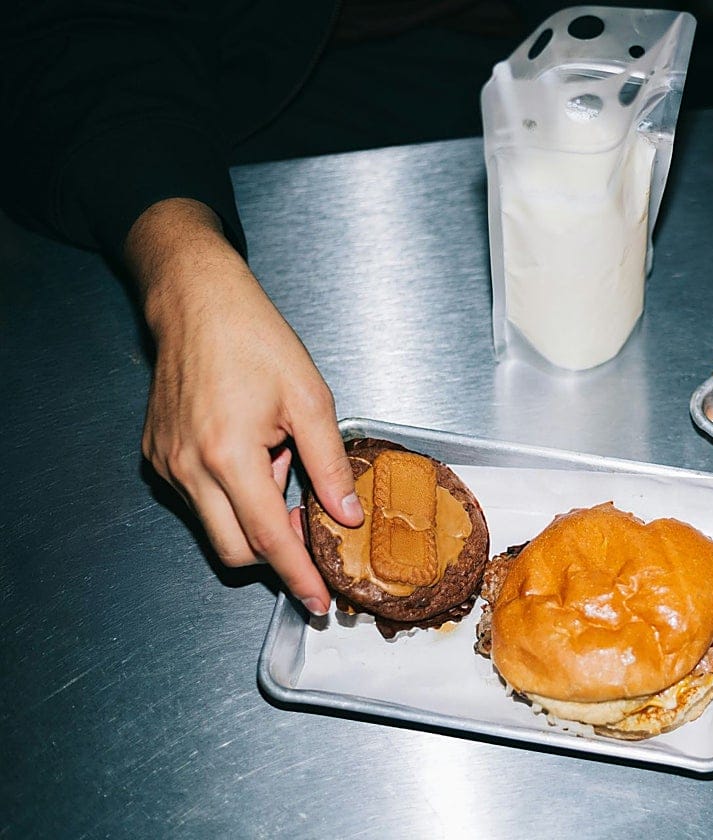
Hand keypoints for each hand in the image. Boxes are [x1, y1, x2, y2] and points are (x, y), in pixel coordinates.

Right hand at [126, 198, 361, 613]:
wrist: (197, 304)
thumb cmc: (254, 340)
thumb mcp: (311, 399)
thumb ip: (330, 465)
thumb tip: (347, 515)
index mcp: (229, 456)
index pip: (269, 542)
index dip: (298, 577)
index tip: (319, 600)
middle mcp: (189, 469)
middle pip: (235, 552)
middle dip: (277, 551)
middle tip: (310, 520)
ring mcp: (166, 465)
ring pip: (216, 527)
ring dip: (255, 513)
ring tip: (277, 459)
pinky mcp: (157, 457)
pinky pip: (199, 500)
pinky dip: (232, 494)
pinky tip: (253, 454)